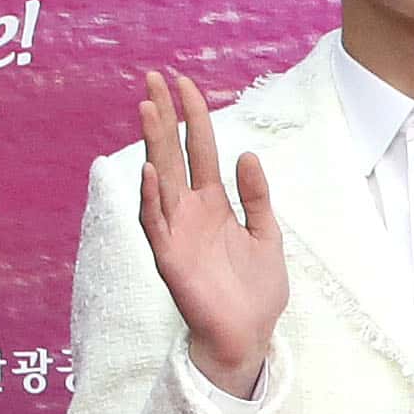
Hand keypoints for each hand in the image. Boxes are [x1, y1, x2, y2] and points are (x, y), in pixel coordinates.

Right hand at [132, 71, 289, 391]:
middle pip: (173, 154)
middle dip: (163, 116)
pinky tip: (150, 171)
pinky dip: (151, 198)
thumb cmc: (255, 289)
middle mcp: (189, 212)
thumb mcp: (267, 235)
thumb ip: (257, 197)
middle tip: (152, 78)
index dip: (194, 116)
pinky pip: (156, 224)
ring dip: (152, 145)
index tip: (185, 82)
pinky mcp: (170, 259)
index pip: (200, 150)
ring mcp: (176, 232)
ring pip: (159, 179)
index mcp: (213, 204)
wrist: (249, 335)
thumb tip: (246, 154)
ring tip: (146, 108)